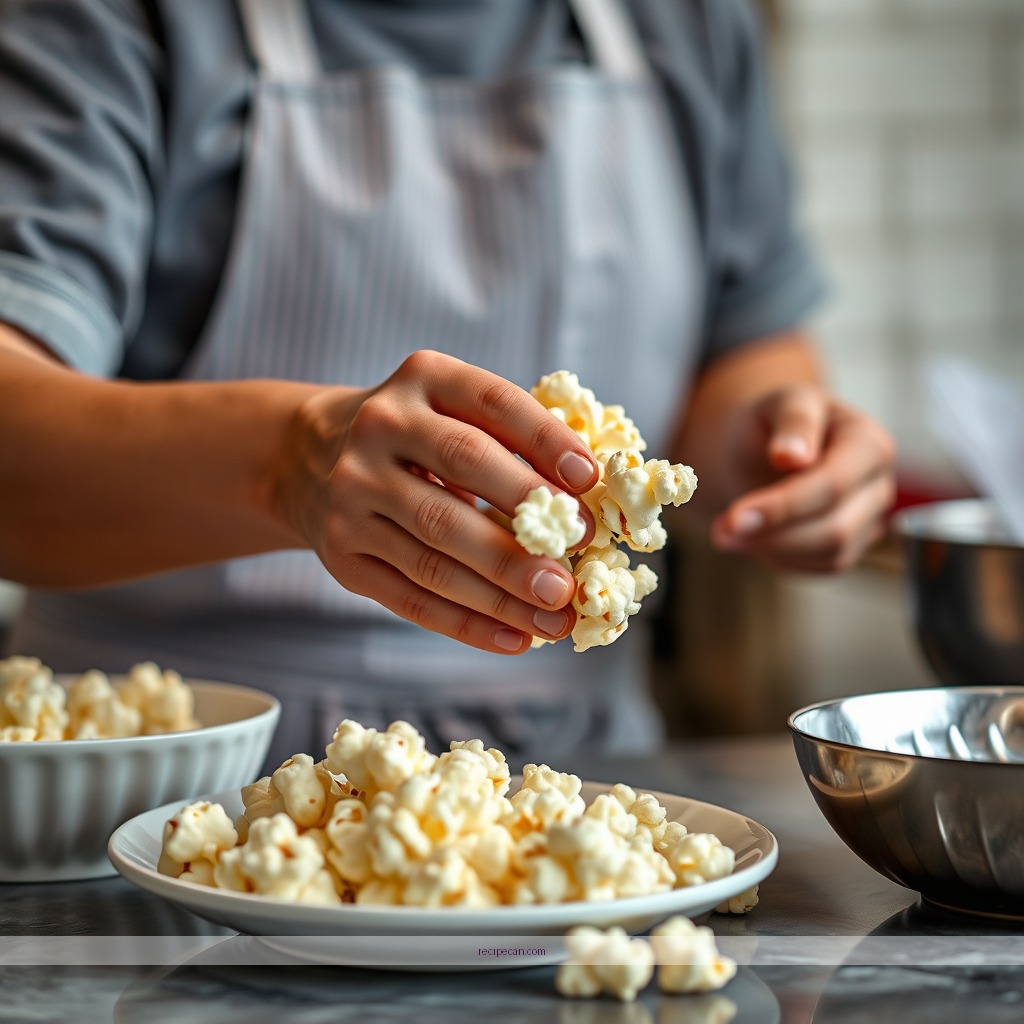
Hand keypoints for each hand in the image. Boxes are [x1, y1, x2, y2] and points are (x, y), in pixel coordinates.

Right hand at [278, 351, 598, 653]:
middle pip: (462, 473)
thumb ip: (512, 440)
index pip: (492, 402)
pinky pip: (410, 596)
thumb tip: (587, 503)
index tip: (589, 481)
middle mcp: (379, 427)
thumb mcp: (451, 408)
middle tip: (575, 563)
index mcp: (422, 378)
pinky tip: (514, 638)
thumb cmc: (416, 436)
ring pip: (437, 549)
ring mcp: (353, 493)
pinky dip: (467, 623)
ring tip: (557, 617)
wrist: (310, 457)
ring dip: (503, 591)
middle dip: (527, 521)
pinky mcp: (342, 553)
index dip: (544, 439)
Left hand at [708, 385, 895, 572]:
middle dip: (773, 535)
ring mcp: (868, 519)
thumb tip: (793, 455)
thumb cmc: (775, 422)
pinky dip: (781, 558)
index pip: (832, 486)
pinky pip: (820, 567)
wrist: (768, 447)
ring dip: (773, 550)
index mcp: (869, 443)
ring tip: (727, 530)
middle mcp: (878, 485)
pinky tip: (754, 536)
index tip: (735, 518)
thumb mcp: (779, 403)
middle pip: (835, 528)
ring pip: (830, 555)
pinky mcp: (850, 546)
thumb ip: (792, 421)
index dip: (783, 506)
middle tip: (721, 530)